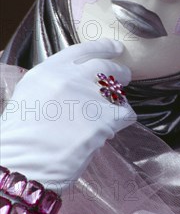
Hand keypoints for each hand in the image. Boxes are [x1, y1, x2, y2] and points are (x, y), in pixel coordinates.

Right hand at [0, 39, 135, 187]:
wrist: (22, 166)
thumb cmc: (20, 138)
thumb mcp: (29, 95)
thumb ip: (53, 81)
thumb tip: (77, 80)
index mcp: (48, 70)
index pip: (83, 50)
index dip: (103, 47)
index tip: (115, 48)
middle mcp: (69, 78)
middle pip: (105, 66)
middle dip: (118, 71)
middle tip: (125, 76)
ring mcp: (88, 98)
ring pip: (118, 91)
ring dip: (119, 99)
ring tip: (115, 110)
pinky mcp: (103, 120)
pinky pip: (125, 114)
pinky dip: (123, 120)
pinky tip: (114, 128)